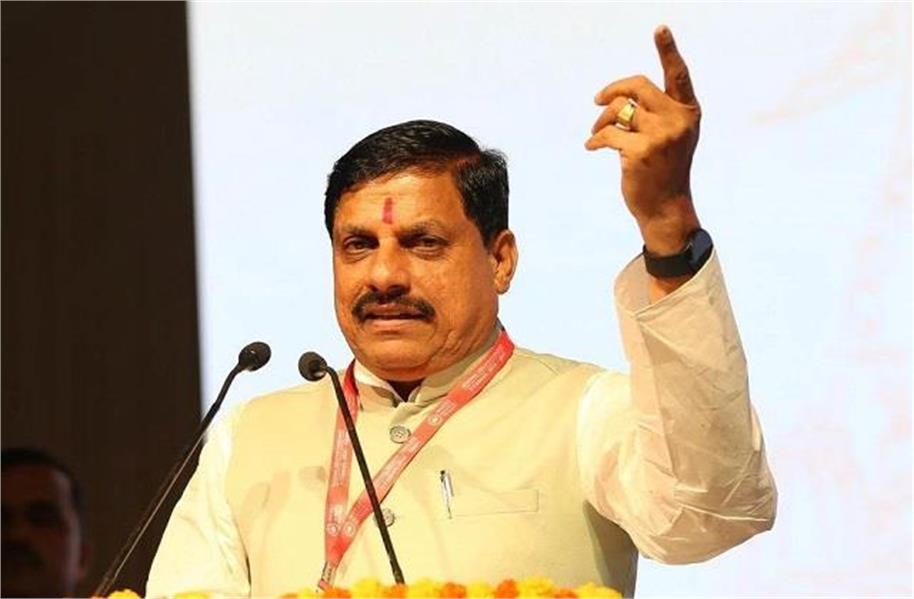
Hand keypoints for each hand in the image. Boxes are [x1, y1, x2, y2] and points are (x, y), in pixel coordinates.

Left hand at [585, 25, 701, 255]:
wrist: (665, 207)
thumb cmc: (664, 170)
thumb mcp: (670, 137)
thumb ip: (656, 113)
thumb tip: (616, 97)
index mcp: (688, 112)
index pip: (678, 75)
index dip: (668, 50)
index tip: (660, 27)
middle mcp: (678, 120)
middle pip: (638, 86)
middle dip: (613, 90)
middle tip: (597, 100)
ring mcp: (661, 136)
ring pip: (619, 109)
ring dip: (601, 119)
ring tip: (596, 133)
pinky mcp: (642, 152)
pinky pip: (608, 133)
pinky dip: (595, 140)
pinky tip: (592, 147)